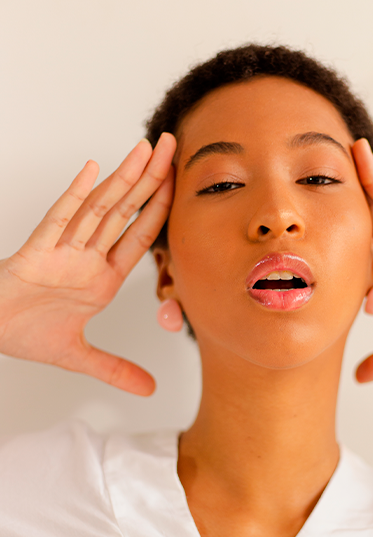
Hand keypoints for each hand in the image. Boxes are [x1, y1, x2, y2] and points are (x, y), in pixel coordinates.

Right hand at [0, 133, 175, 394]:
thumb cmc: (25, 331)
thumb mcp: (80, 357)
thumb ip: (115, 369)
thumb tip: (149, 390)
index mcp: (102, 277)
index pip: (140, 237)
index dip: (162, 210)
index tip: (182, 184)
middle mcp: (87, 257)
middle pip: (125, 212)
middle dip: (151, 180)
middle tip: (174, 146)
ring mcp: (63, 251)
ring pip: (97, 209)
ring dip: (122, 180)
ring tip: (146, 151)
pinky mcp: (36, 253)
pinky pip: (58, 220)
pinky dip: (74, 197)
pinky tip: (93, 172)